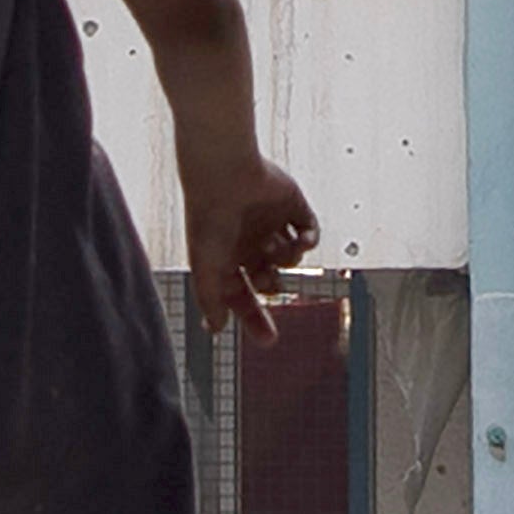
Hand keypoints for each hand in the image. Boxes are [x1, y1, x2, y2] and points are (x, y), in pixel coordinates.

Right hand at [187, 152, 328, 343]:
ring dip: (288, 259)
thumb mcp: (204, 266)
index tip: (269, 339)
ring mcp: (271, 222)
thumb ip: (210, 299)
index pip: (242, 295)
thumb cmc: (208, 218)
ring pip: (291, 257)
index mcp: (227, 257)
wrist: (225, 173)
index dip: (254, 318)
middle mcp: (249, 241)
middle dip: (272, 284)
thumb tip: (215, 330)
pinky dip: (309, 240)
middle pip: (269, 279)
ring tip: (276, 248)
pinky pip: (309, 231)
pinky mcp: (291, 205)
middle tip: (270, 282)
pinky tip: (302, 241)